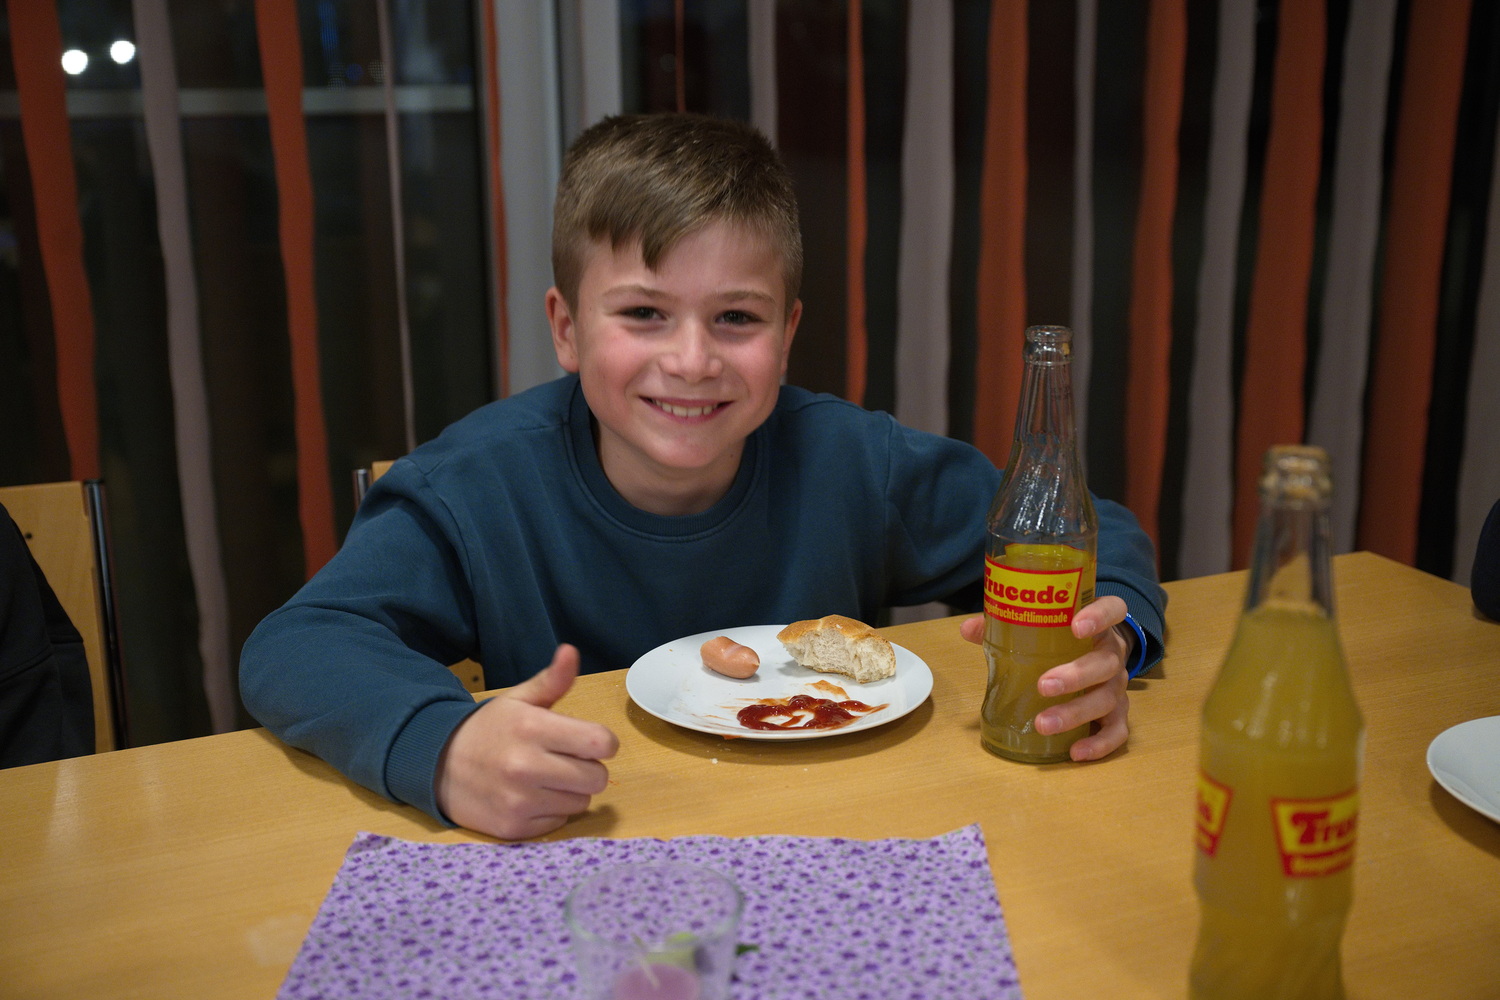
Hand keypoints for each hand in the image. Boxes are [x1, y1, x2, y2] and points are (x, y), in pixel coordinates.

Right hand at [435, 644, 618, 839]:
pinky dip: (551, 812)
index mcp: (532, 728)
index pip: (601, 743)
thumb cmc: (488, 730)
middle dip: (588, 768)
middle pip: (598, 778)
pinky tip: (530, 797)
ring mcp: (519, 801)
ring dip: (570, 792)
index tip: (588, 741)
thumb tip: (570, 651)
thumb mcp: (518, 700)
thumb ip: (551, 680)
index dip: (603, 742)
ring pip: (581, 803)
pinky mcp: (513, 828)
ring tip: (545, 778)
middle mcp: (526, 766)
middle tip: (565, 760)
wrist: (436, 765)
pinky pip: (559, 823)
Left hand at [959, 595, 1132, 760]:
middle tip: (1044, 686)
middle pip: (1106, 663)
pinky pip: (1116, 731)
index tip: (1076, 626)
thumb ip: (1008, 624)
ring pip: (1108, 699)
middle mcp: (1113, 654)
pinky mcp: (1118, 713)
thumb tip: (968, 629)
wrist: (1096, 656)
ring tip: (1044, 724)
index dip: (1099, 616)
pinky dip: (1099, 744)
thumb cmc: (1063, 638)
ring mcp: (1118, 685)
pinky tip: (1075, 752)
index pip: (1113, 609)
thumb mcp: (1042, 626)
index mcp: (1097, 625)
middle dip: (1076, 675)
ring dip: (1076, 713)